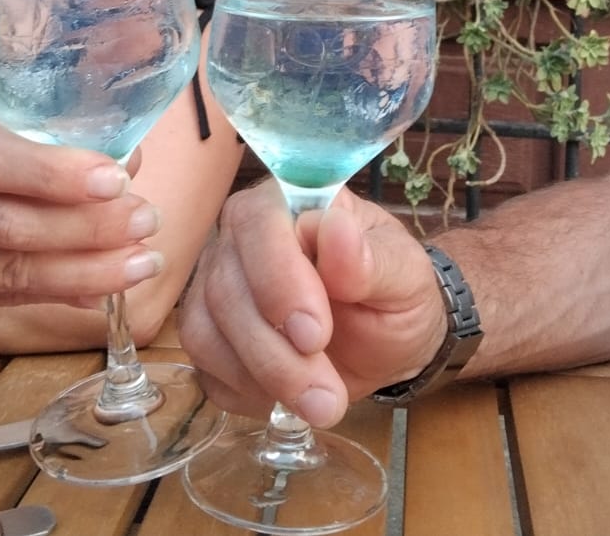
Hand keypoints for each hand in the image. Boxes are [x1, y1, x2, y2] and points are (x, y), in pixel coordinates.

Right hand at [0, 98, 161, 309]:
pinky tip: (98, 288)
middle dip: (89, 229)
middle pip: (8, 225)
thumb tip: (131, 168)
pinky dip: (55, 294)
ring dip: (84, 272)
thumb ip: (53, 140)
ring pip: (6, 273)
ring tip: (141, 262)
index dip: (57, 175)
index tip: (119, 180)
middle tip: (147, 222)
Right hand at [181, 181, 448, 427]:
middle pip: (227, 289)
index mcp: (289, 204)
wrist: (386, 341)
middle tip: (328, 395)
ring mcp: (216, 286)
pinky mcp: (210, 335)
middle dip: (276, 353)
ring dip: (262, 378)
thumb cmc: (395, 293)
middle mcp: (240, 238)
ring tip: (321, 405)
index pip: (259, 225)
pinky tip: (288, 400)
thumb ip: (371, 258)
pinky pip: (205, 367)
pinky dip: (246, 392)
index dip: (278, 281)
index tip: (315, 335)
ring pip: (205, 332)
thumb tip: (335, 229)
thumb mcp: (404, 276)